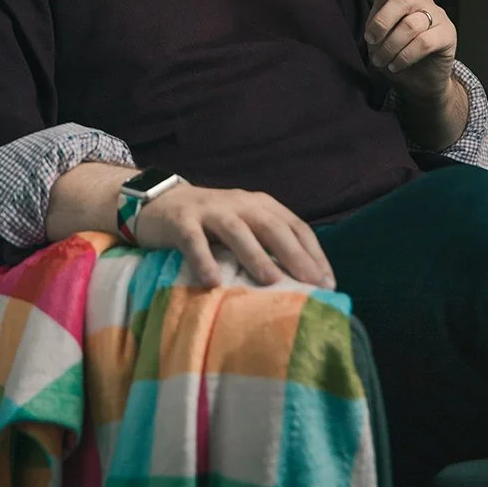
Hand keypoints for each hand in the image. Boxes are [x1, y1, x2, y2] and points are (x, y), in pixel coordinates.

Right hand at [134, 183, 336, 291]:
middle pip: (272, 226)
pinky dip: (204, 259)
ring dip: (255, 255)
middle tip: (312, 285)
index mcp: (260, 204)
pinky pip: (194, 240)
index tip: (328, 283)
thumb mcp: (244, 226)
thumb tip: (301, 284)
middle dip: (294, 255)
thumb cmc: (210, 223)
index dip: (313, 253)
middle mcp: (239, 203)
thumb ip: (267, 245)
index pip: (294, 226)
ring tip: (271, 282)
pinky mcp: (181, 220)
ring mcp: (209, 210)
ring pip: (237, 230)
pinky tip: (212, 282)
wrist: (159, 201)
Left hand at [365, 0, 456, 101]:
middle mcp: (423, 1)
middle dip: (382, 21)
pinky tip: (395, 65)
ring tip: (381, 60)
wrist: (419, 81)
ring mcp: (438, 16)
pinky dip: (404, 56)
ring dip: (390, 45)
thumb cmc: (396, 52)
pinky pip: (424, 43)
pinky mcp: (448, 35)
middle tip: (371, 40)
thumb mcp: (381, 32)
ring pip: (411, 24)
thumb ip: (377, 14)